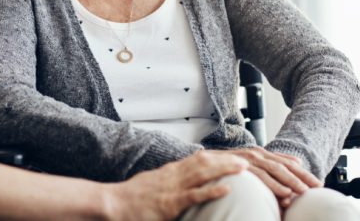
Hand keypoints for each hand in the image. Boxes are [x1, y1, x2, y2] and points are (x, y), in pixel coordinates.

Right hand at [109, 151, 247, 220]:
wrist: (113, 203)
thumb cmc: (131, 199)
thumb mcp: (151, 185)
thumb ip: (167, 183)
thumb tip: (180, 185)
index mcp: (170, 172)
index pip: (198, 160)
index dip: (218, 157)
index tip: (234, 156)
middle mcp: (173, 175)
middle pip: (205, 163)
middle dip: (227, 161)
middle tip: (247, 160)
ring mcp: (172, 188)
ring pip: (203, 174)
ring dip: (225, 170)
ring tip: (243, 169)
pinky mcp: (170, 203)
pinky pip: (194, 195)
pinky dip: (212, 191)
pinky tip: (227, 189)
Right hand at [206, 147, 321, 208]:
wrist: (204, 162)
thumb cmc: (231, 166)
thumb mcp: (254, 164)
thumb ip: (274, 163)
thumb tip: (297, 162)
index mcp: (262, 154)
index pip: (287, 163)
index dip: (303, 173)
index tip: (318, 183)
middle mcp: (256, 154)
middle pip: (283, 166)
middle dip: (300, 177)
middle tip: (314, 188)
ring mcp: (247, 159)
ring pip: (273, 170)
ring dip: (289, 182)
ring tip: (302, 192)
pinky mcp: (239, 167)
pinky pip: (259, 177)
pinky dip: (273, 185)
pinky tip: (283, 193)